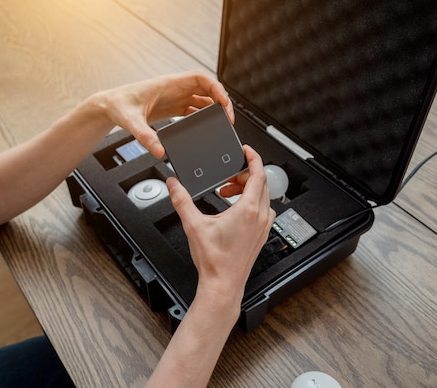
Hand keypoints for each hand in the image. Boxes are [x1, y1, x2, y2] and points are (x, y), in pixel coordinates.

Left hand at [89, 70, 232, 157]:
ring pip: (202, 99)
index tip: (224, 102)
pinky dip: (202, 116)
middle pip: (206, 89)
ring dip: (213, 110)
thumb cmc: (118, 105)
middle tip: (228, 118)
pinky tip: (206, 127)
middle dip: (220, 101)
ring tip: (221, 124)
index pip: (200, 78)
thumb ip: (145, 136)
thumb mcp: (131, 121)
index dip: (216, 87)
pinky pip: (193, 108)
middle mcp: (175, 89)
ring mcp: (175, 97)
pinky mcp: (172, 107)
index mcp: (168, 84)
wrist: (109, 106)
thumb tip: (159, 151)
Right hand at [166, 145, 275, 305]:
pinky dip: (250, 202)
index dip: (253, 157)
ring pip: (262, 196)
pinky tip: (233, 209)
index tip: (246, 150)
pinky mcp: (261, 235)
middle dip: (243, 175)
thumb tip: (173, 184)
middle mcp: (261, 217)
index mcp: (249, 209)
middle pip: (260, 183)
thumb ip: (181, 200)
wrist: (223, 285)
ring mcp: (263, 227)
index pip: (259, 173)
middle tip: (226, 176)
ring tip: (226, 193)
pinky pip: (262, 210)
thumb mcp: (193, 225)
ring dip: (247, 189)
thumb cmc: (214, 261)